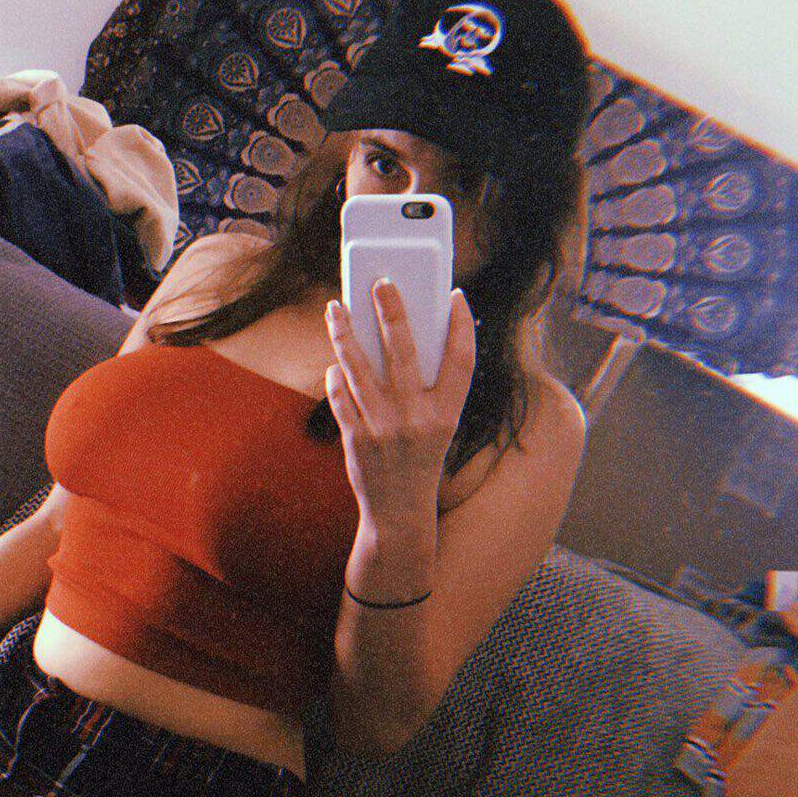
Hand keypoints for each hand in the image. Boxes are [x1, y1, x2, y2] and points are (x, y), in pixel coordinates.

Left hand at [324, 282, 477, 540]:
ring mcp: (384, 429)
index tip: (455, 295)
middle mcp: (418, 419)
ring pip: (359, 368)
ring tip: (335, 308)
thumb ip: (427, 388)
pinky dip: (335, 376)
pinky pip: (340, 396)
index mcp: (447, 415)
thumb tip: (399, 336)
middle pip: (405, 352)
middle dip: (392, 312)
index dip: (462, 326)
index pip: (462, 361)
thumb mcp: (438, 427)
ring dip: (345, 334)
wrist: (400, 513)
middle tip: (381, 282)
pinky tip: (335, 362)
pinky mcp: (356, 440)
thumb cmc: (420, 460)